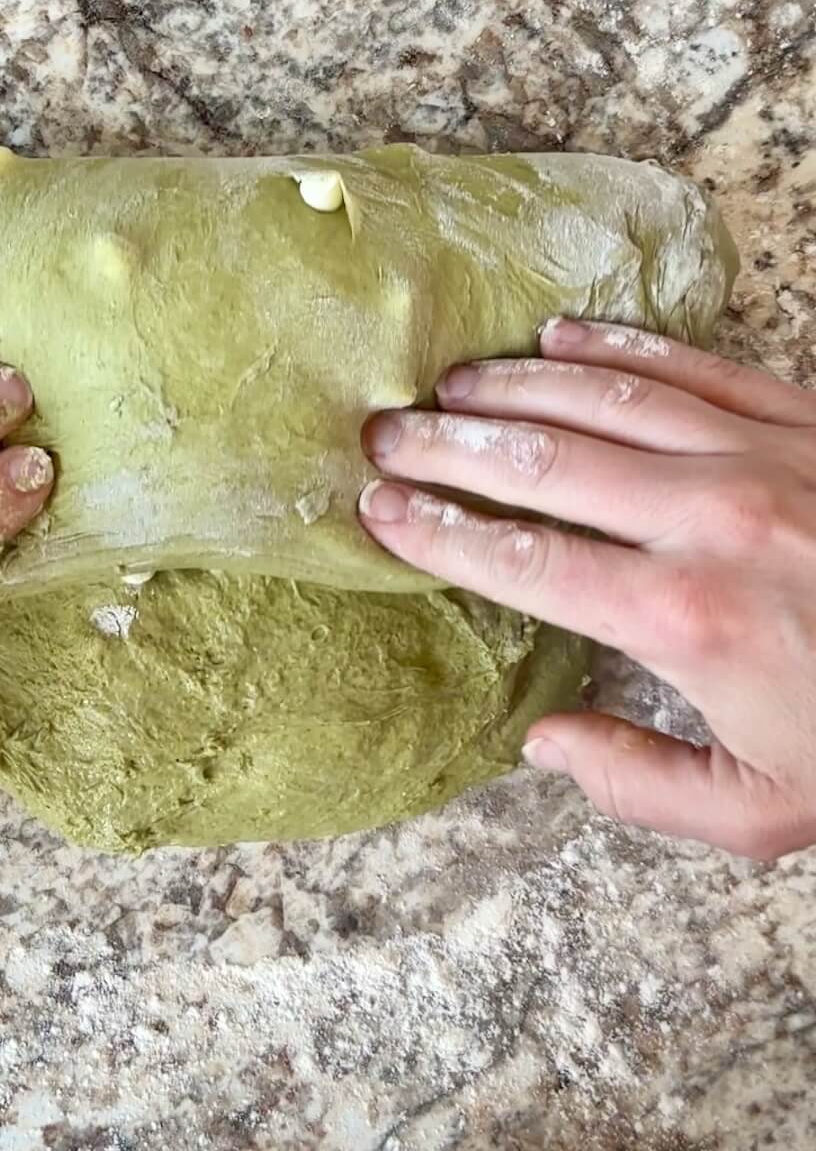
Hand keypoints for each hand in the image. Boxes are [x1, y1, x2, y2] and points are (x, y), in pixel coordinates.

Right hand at [359, 316, 815, 860]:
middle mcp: (707, 519)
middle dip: (448, 446)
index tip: (379, 509)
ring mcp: (759, 456)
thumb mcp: (760, 809)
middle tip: (384, 432)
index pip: (522, 559)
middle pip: (541, 463)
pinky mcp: (803, 420)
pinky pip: (692, 366)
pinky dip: (616, 350)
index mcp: (680, 618)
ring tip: (449, 385)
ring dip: (513, 389)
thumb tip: (546, 739)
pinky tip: (560, 340)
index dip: (437, 531)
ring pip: (604, 401)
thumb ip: (637, 782)